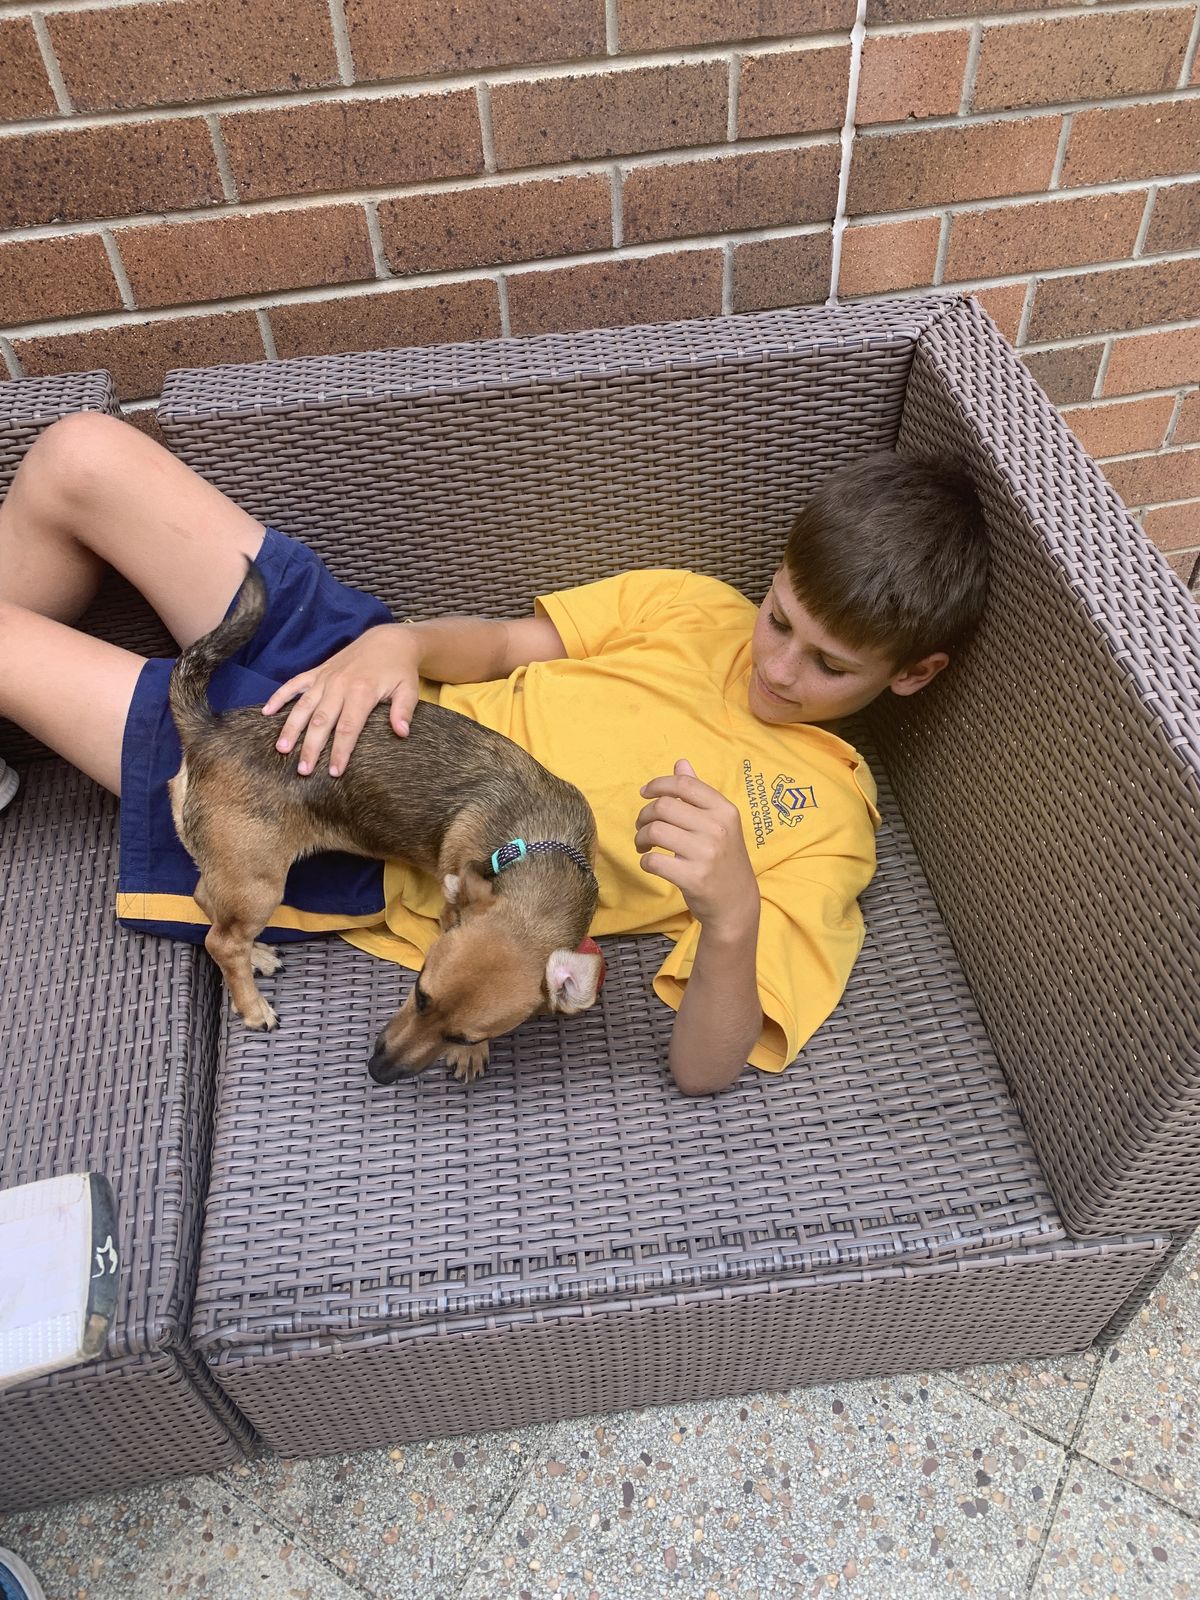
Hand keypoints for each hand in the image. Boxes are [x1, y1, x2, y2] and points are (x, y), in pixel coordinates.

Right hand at [261, 623, 419, 776]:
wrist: (388, 641)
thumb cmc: (399, 670)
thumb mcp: (409, 689)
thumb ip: (403, 711)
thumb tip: (402, 733)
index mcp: (362, 691)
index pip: (348, 727)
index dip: (341, 751)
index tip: (335, 772)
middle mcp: (339, 685)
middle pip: (321, 721)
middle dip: (311, 747)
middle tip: (303, 771)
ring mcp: (325, 678)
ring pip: (303, 706)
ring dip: (291, 728)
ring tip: (282, 749)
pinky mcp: (317, 672)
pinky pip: (294, 684)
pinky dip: (279, 696)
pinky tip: (266, 712)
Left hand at [635, 759, 758, 931]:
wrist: (736, 903)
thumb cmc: (724, 860)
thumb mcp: (720, 823)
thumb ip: (698, 794)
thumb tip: (681, 763)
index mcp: (725, 810)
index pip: (684, 785)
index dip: (658, 784)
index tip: (644, 793)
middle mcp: (718, 828)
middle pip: (664, 806)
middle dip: (644, 815)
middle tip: (642, 827)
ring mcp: (707, 853)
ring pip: (655, 830)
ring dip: (641, 837)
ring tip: (644, 845)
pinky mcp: (693, 877)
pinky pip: (654, 860)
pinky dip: (646, 860)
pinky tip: (651, 863)